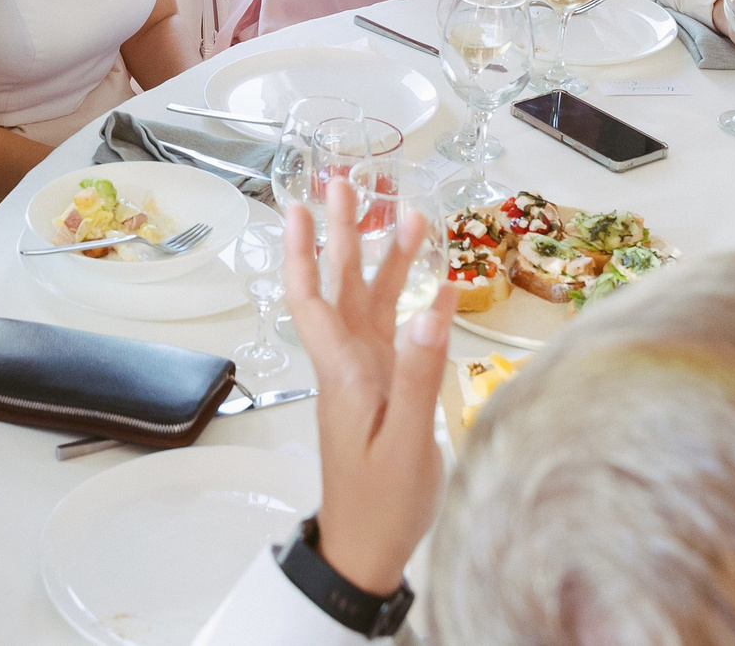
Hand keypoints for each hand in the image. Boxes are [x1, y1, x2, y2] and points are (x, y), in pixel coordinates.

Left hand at [281, 182, 454, 597]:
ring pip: (370, 304)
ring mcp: (366, 376)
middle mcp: (348, 365)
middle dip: (342, 234)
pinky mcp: (383, 389)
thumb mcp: (406, 442)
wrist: (366, 550)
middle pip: (340, 287)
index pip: (314, 301)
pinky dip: (411, 302)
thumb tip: (432, 308)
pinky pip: (393, 333)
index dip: (303, 253)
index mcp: (343, 373)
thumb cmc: (381, 503)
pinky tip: (435, 283)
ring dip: (383, 260)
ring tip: (408, 214)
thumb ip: (418, 376)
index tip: (298, 208)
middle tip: (346, 183)